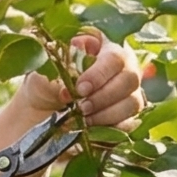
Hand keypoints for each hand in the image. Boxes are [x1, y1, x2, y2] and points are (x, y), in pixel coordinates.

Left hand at [16, 31, 144, 134]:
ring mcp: (131, 92)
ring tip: (83, 119)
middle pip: (130, 80)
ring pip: (133, 103)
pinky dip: (111, 128)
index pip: (113, 58)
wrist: (44, 110)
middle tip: (81, 107)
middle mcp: (125, 68)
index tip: (80, 89)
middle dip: (103, 96)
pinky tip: (91, 128)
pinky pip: (130, 123)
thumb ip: (60, 67)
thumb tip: (73, 64)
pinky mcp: (129, 116)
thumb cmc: (48, 82)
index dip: (99, 74)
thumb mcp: (47, 72)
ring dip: (107, 114)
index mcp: (106, 48)